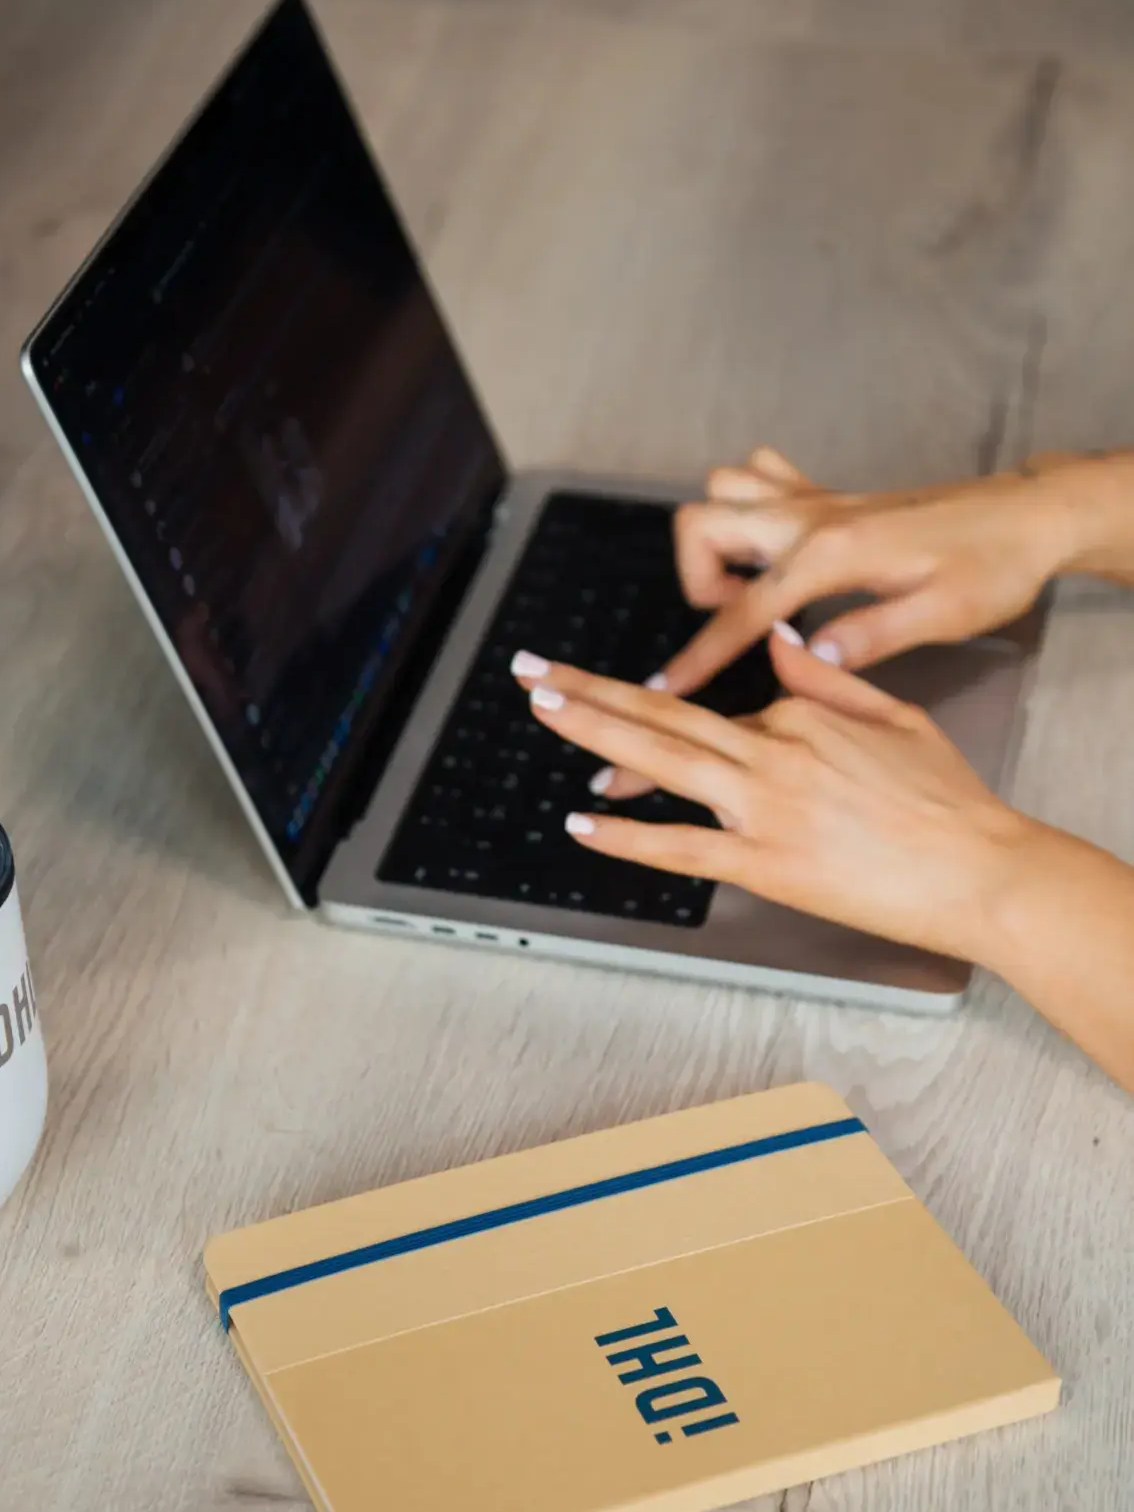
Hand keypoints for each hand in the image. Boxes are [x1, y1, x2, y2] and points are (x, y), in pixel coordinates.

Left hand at [512, 627, 1036, 962]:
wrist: (980, 869)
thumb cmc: (948, 801)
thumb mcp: (893, 714)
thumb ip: (826, 677)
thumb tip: (780, 642)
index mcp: (800, 714)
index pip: (724, 712)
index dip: (693, 723)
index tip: (660, 724)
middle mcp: (772, 752)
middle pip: (661, 713)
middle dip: (586, 689)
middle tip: (532, 670)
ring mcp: (764, 808)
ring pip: (661, 760)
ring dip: (592, 731)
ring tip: (542, 709)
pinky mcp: (764, 864)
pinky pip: (681, 847)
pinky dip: (627, 836)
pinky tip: (583, 822)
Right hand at [661, 444, 1082, 694]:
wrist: (1028, 516)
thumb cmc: (993, 567)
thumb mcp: (941, 615)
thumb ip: (867, 637)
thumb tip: (806, 661)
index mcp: (832, 554)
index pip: (744, 610)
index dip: (701, 654)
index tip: (665, 686)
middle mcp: (812, 517)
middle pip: (702, 522)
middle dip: (695, 579)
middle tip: (734, 620)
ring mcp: (817, 499)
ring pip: (722, 489)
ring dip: (715, 538)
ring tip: (749, 587)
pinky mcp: (830, 494)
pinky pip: (761, 476)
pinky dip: (746, 506)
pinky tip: (772, 548)